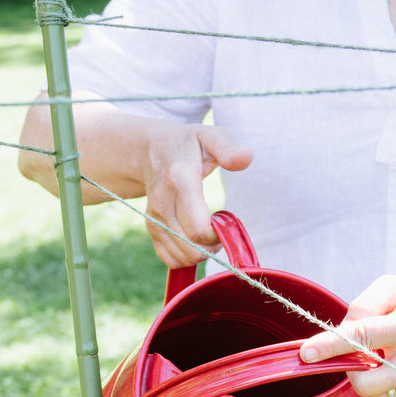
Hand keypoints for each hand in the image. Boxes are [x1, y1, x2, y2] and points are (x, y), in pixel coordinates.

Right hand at [139, 121, 252, 268]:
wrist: (149, 150)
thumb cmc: (187, 144)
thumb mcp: (208, 136)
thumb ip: (227, 147)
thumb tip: (246, 158)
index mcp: (180, 182)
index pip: (198, 230)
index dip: (217, 236)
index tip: (224, 222)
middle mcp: (163, 205)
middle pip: (192, 249)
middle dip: (212, 247)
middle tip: (218, 229)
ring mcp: (155, 220)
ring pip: (183, 258)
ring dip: (201, 252)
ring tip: (206, 231)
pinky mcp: (152, 230)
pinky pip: (171, 260)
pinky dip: (187, 257)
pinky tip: (193, 238)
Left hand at [298, 276, 395, 396]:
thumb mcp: (395, 288)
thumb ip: (363, 306)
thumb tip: (340, 334)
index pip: (362, 338)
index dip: (331, 346)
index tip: (307, 353)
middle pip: (365, 383)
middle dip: (352, 372)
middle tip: (358, 356)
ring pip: (378, 394)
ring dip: (373, 377)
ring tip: (390, 356)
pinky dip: (390, 385)